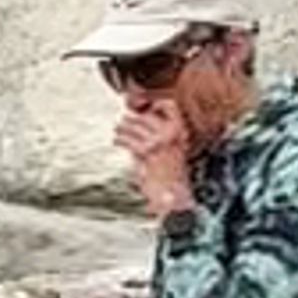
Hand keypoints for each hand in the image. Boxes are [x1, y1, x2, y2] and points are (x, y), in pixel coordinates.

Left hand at [113, 102, 194, 220]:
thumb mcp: (172, 151)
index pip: (170, 105)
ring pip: (134, 125)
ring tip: (117, 129)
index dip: (154, 101)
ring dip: (123, 127)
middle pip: (147, 115)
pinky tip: (117, 141)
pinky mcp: (146, 152)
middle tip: (123, 120)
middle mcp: (171, 133)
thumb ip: (159, 134)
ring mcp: (159, 141)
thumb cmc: (172, 176)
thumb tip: (141, 120)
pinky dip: (120, 139)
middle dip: (133, 117)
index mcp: (180, 131)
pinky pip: (128, 139)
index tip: (142, 104)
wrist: (173, 196)